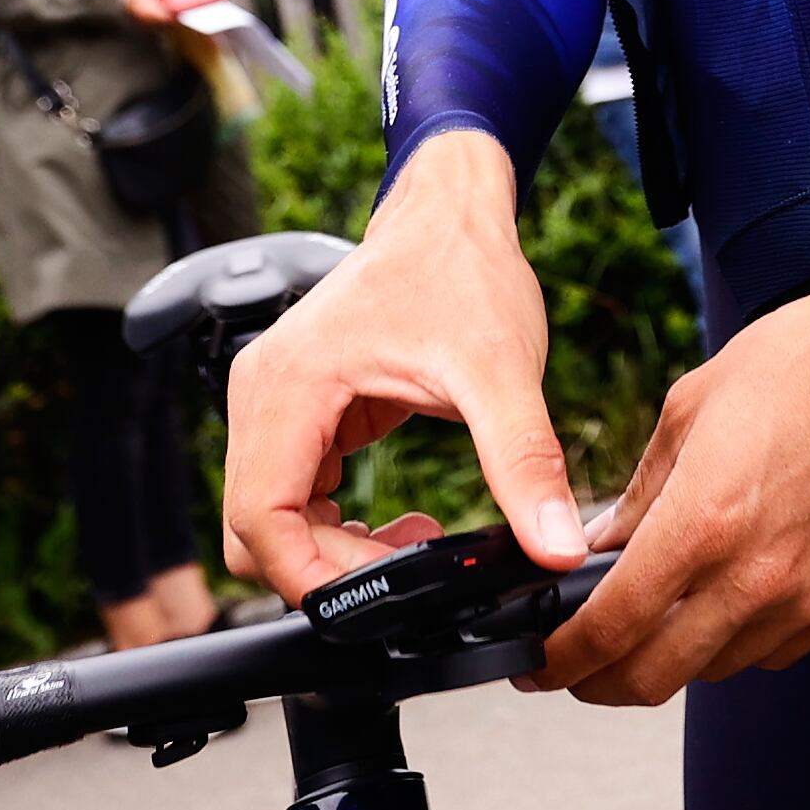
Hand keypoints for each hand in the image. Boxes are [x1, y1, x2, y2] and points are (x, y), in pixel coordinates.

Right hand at [222, 132, 585, 601]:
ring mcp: (275, 405)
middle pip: (254, 531)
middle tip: (412, 573)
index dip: (311, 577)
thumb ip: (525, 464)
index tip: (384, 596)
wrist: (451, 213)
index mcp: (288, 386)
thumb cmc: (462, 270)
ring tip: (417, 549)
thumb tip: (555, 545)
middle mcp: (263, 396)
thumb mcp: (502, 374)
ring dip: (332, 555)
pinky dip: (336, 530)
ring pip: (270, 522)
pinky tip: (402, 528)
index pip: (259, 520)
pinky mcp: (299, 414)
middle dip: (327, 573)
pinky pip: (294, 498)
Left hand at [534, 240, 809, 704]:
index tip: (542, 664)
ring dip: (670, 660)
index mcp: (701, 525)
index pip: (611, 625)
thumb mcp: (684, 416)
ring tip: (649, 626)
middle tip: (577, 668)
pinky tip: (719, 606)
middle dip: (600, 683)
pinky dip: (733, 644)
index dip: (564, 658)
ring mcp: (805, 600)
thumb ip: (637, 497)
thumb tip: (601, 548)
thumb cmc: (793, 369)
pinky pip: (771, 653)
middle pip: (655, 677)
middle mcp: (754, 578)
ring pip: (713, 671)